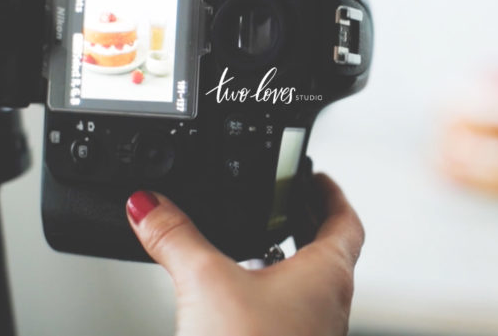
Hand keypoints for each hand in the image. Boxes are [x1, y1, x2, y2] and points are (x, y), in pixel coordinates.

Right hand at [126, 174, 364, 335]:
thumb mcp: (205, 284)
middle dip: (304, 220)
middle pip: (329, 249)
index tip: (318, 176)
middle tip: (283, 201)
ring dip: (287, 257)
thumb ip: (175, 238)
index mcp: (327, 275)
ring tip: (254, 240)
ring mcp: (314, 331)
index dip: (332, 193)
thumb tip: (151, 205)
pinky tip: (238, 295)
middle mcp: (330, 303)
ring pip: (310, 282)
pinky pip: (290, 311)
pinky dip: (271, 291)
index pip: (346, 221)